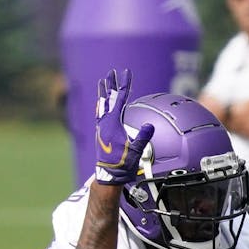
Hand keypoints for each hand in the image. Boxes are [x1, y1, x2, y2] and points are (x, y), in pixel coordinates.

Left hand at [93, 69, 152, 185]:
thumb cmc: (122, 165)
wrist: (108, 176)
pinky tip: (100, 104)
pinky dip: (100, 106)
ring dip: (103, 93)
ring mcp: (101, 128)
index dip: (124, 84)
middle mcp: (105, 123)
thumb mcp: (136, 151)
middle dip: (111, 84)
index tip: (126, 73)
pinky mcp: (100, 134)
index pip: (120, 98)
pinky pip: (99, 114)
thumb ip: (142, 137)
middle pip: (108, 98)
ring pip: (102, 105)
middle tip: (111, 72)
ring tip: (103, 83)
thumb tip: (149, 125)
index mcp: (113, 123)